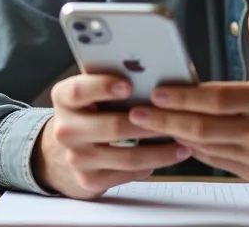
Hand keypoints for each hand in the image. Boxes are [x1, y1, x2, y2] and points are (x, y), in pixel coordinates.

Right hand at [31, 74, 192, 198]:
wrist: (64, 152)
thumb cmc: (89, 112)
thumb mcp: (90, 92)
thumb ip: (111, 80)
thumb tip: (151, 69)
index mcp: (64, 98)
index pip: (79, 90)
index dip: (104, 86)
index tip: (129, 84)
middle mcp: (66, 129)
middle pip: (113, 126)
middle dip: (150, 123)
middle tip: (176, 117)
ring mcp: (76, 158)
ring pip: (127, 156)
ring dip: (160, 150)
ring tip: (183, 142)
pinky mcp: (89, 180)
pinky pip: (128, 173)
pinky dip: (152, 165)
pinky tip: (168, 156)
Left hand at [127, 8, 248, 190]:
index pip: (219, 99)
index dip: (185, 97)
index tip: (158, 92)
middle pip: (204, 128)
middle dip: (165, 121)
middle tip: (137, 114)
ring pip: (207, 149)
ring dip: (175, 138)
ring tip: (148, 128)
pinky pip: (219, 164)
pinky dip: (197, 152)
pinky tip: (180, 140)